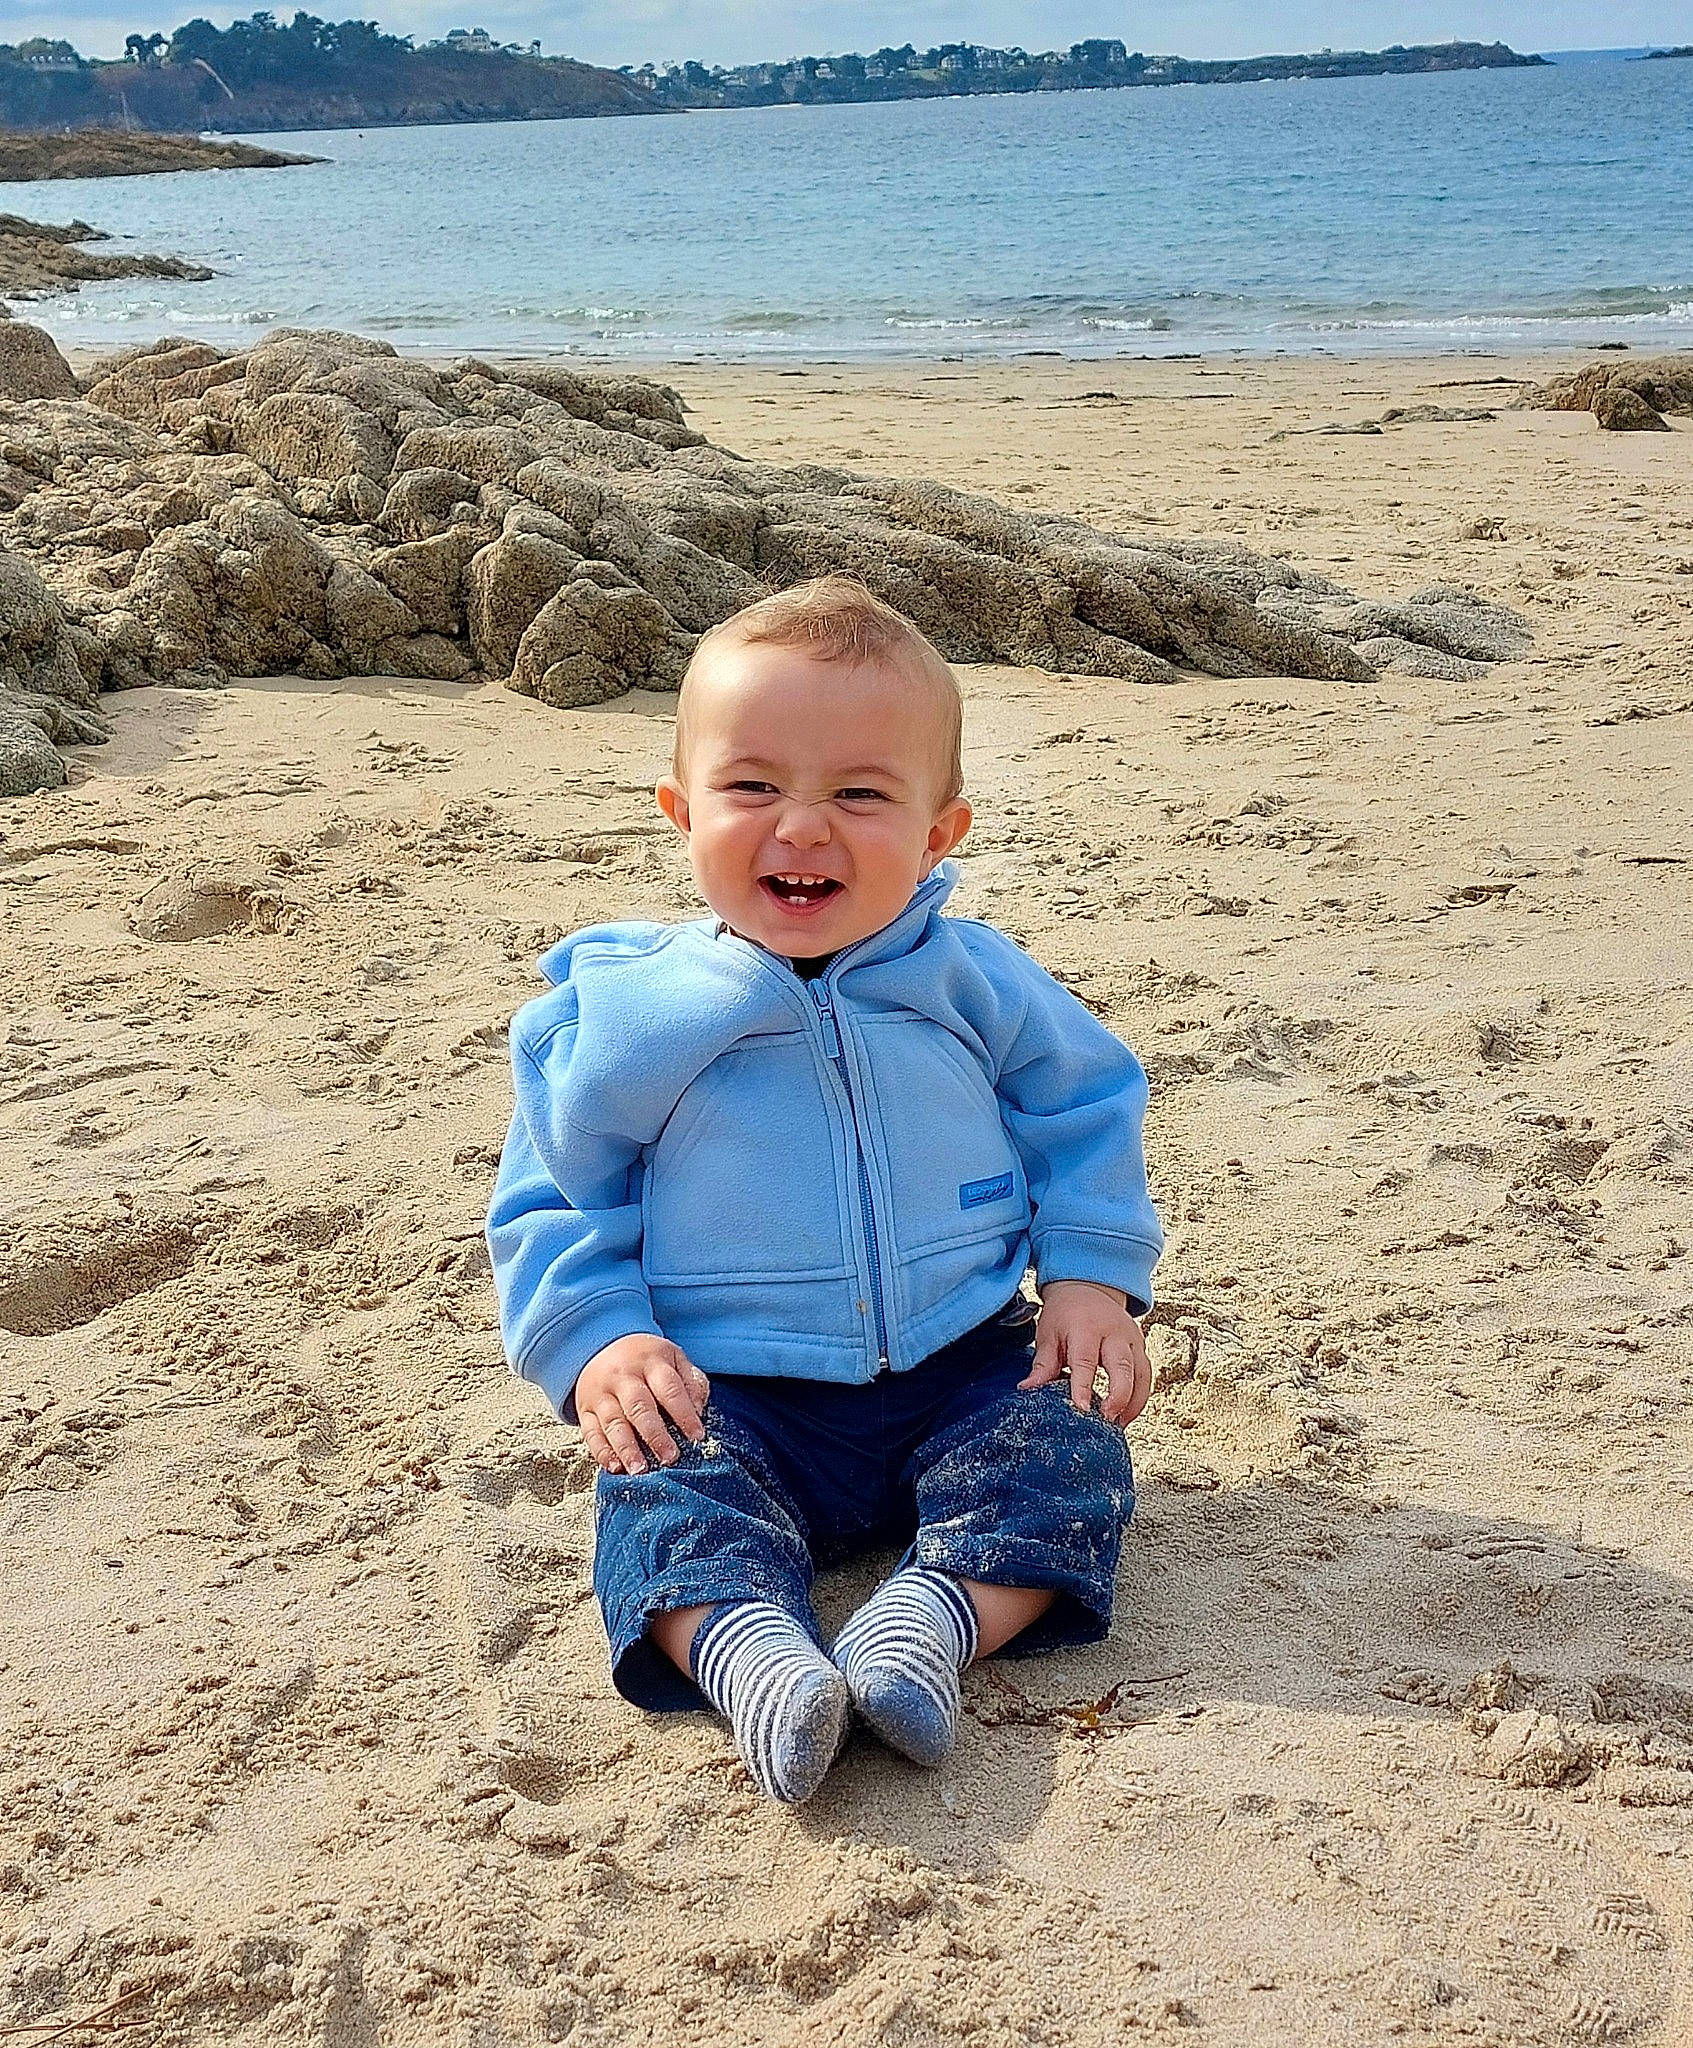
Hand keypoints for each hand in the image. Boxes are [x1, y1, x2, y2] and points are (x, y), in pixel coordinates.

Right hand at [575, 1333, 709, 1474]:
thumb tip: (698, 1411)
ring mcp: (601, 1393)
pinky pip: (591, 1432)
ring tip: (640, 1470)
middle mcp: (624, 1376)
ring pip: (613, 1422)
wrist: (601, 1346)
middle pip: (639, 1406)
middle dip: (655, 1435)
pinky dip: (602, 1451)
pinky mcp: (585, 1409)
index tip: (696, 1437)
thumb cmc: (646, 1360)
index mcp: (651, 1362)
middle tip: (669, 1458)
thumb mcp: (673, 1358)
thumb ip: (691, 1382)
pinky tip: (614, 1466)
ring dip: (626, 1448)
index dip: (684, 1414)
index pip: (670, 1389)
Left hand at [1020, 1279, 1150, 1423]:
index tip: (1081, 1409)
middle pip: (1124, 1367)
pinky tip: (1125, 1416)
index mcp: (1086, 1327)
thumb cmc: (1065, 1314)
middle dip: (1118, 1397)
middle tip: (1106, 1421)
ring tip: (1118, 1425)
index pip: (1086, 1360)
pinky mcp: (1141, 1347)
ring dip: (1132, 1403)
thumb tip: (1027, 1390)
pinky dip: (1139, 1398)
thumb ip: (1043, 1364)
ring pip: (1141, 1374)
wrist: (1088, 1288)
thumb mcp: (1048, 1334)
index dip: (1083, 1386)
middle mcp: (1115, 1333)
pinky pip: (1146, 1376)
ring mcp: (1132, 1339)